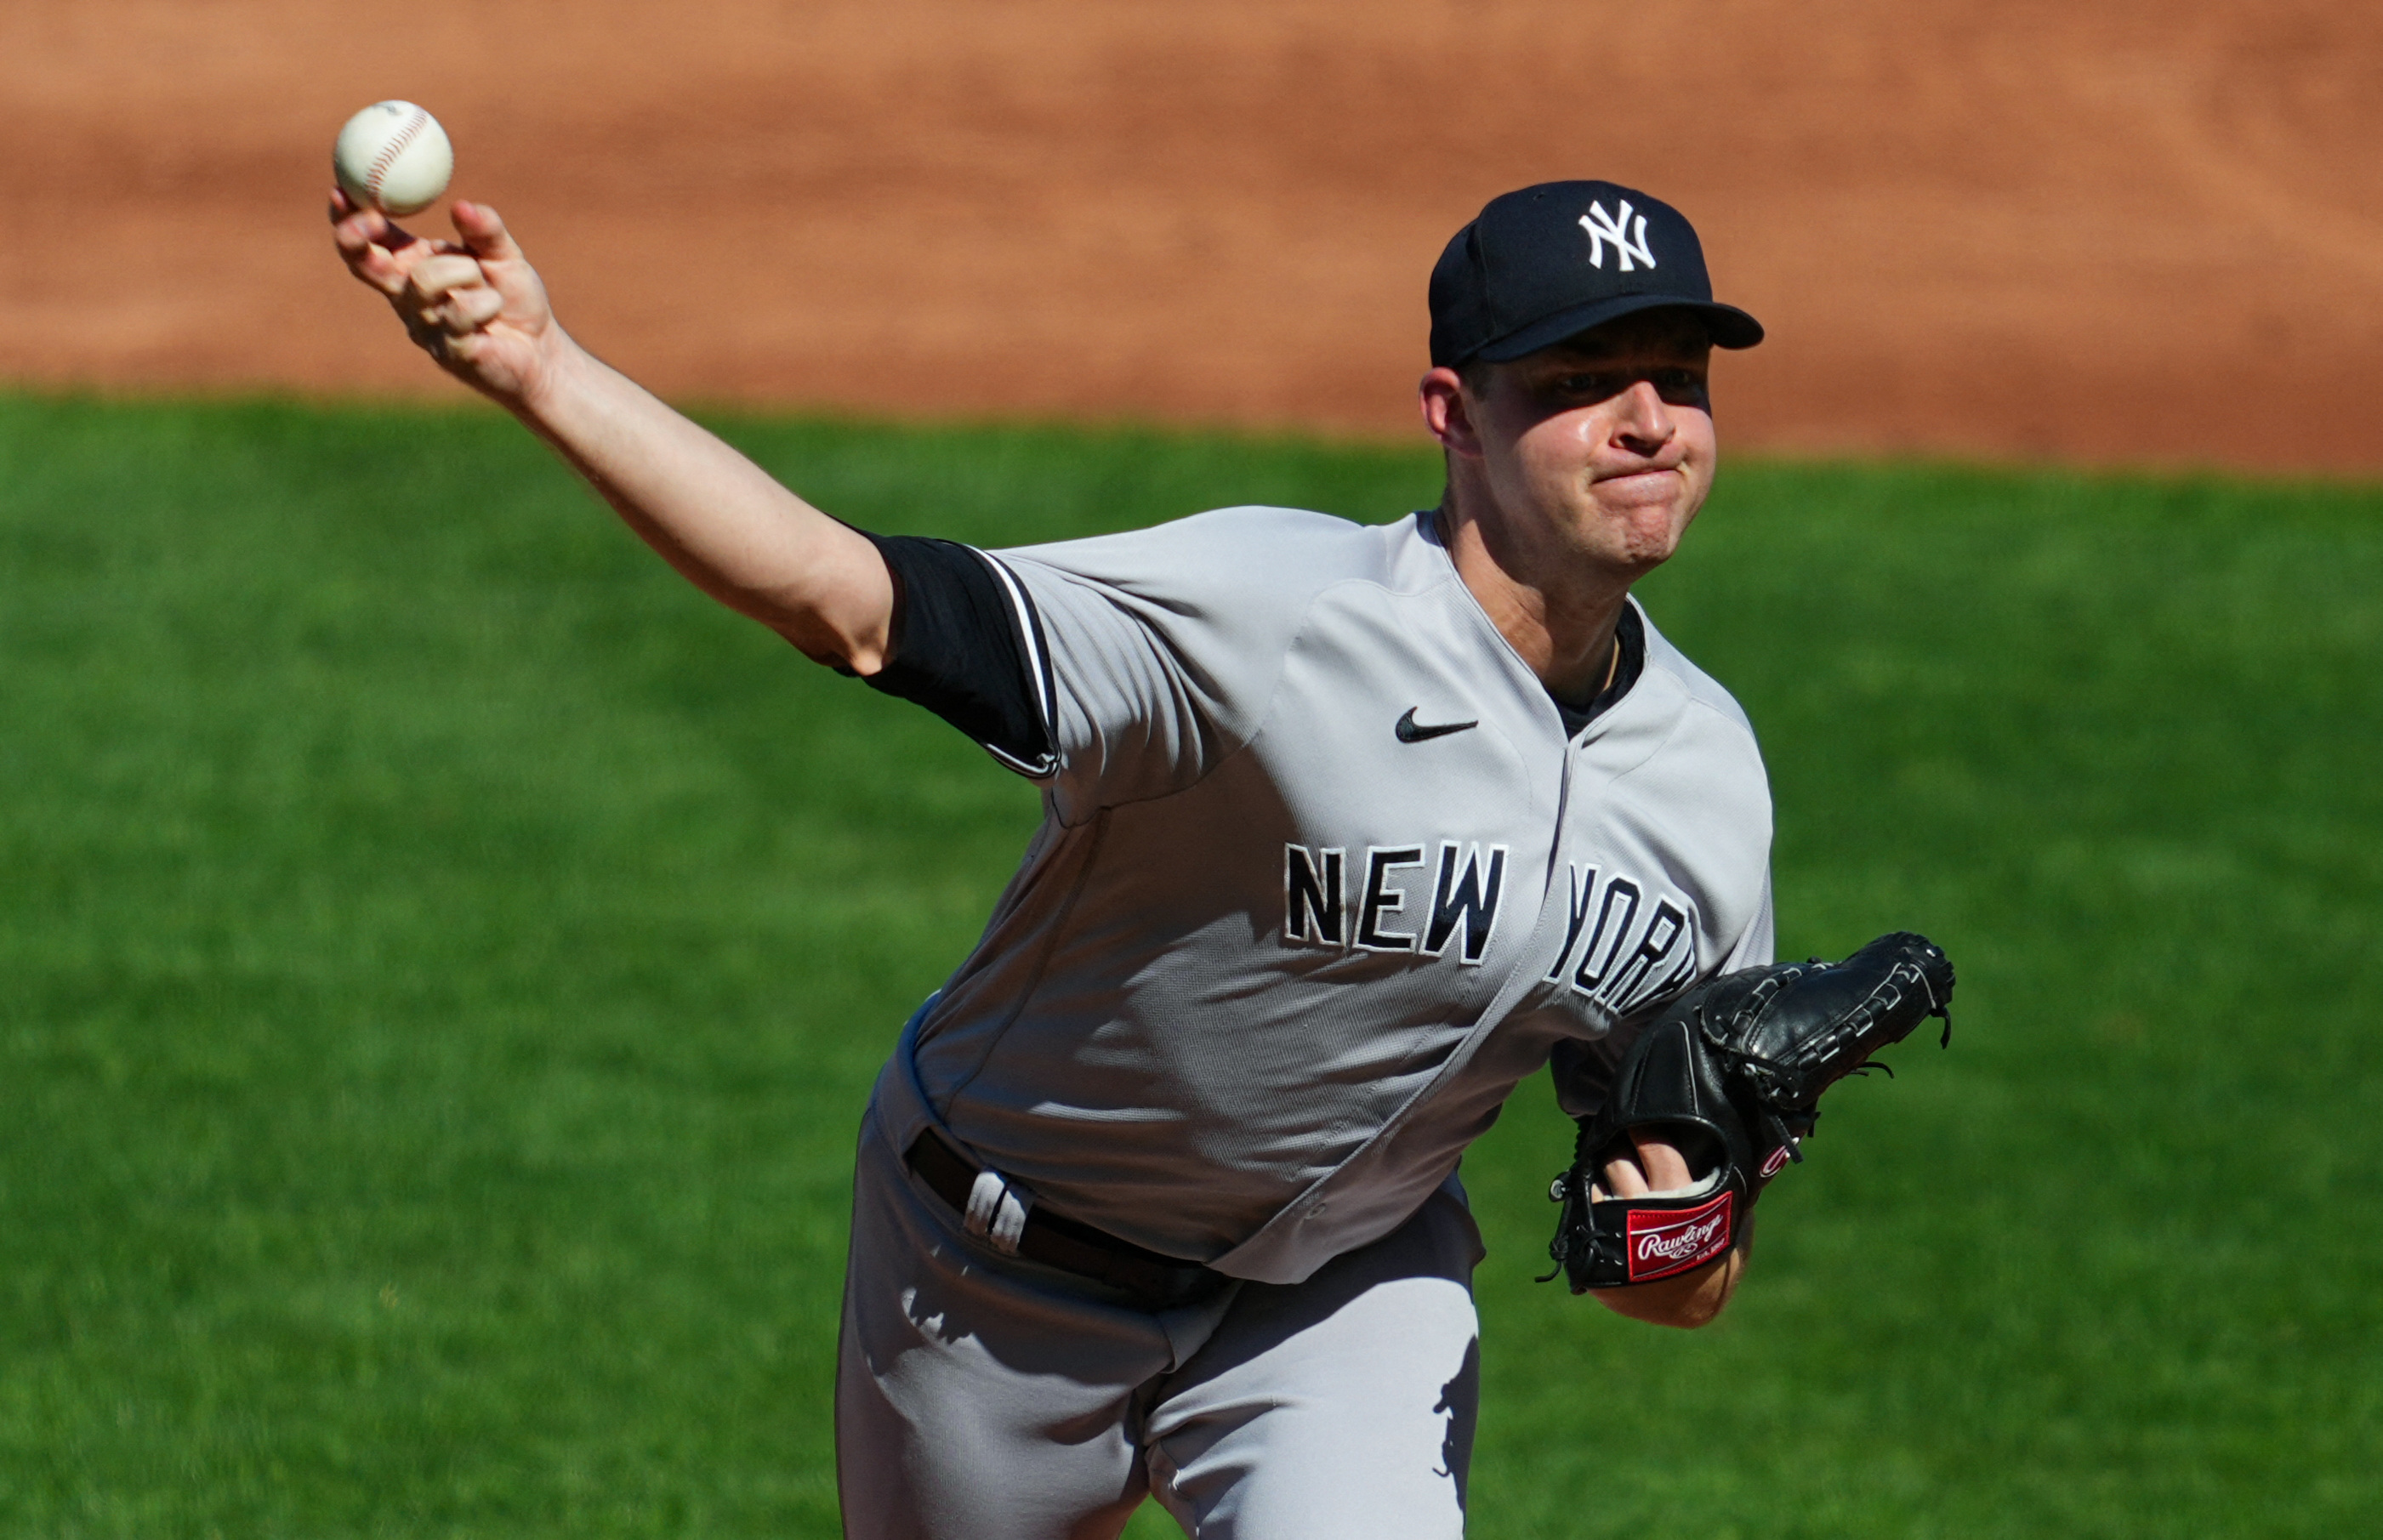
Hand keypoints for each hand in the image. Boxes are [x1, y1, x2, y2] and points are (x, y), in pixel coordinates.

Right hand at [329, 191, 561, 407]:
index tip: (340, 189)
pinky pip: (457, 314)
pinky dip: (484, 303)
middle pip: (365, 265)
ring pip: (423, 283)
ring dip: (461, 272)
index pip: (368, 242)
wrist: (542, 351)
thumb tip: (461, 206)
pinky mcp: (445, 352)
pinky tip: (496, 309)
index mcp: (414, 267)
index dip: (347, 217)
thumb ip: (485, 230)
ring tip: (486, 282)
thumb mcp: (505, 255)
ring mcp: (423, 326)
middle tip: (372, 219)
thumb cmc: (516, 300)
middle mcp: (409, 297)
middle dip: (358, 237)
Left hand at [1587, 1129, 1748, 1327]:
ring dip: (1605, 1173)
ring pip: (1597, 1184)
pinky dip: (1592, 1200)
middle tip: (1625, 1141)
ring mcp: (1617, 1237)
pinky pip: (1584, 1212)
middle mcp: (1645, 1214)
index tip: (1642, 1118)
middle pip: (1617, 1160)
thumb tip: (1741, 1146)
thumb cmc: (1717, 1257)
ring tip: (1615, 1170)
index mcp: (1682, 1199)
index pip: (1656, 1145)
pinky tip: (1604, 1197)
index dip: (1647, 1129)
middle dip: (1620, 1147)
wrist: (1693, 1306)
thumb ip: (1724, 1183)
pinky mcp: (1598, 1257)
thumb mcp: (1730, 1217)